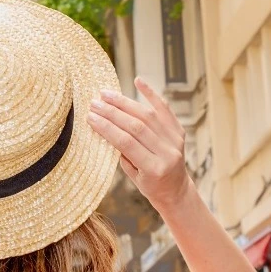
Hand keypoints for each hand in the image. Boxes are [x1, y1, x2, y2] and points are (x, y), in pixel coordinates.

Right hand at [87, 77, 192, 211]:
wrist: (175, 190)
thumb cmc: (149, 185)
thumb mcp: (133, 175)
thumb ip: (123, 151)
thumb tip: (106, 124)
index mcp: (154, 168)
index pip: (126, 143)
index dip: (107, 128)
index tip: (90, 117)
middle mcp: (168, 152)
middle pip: (136, 126)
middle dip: (112, 113)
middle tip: (94, 103)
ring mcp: (176, 140)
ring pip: (148, 115)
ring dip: (124, 102)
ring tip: (106, 95)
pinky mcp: (179, 131)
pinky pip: (164, 109)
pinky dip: (151, 94)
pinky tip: (138, 81)